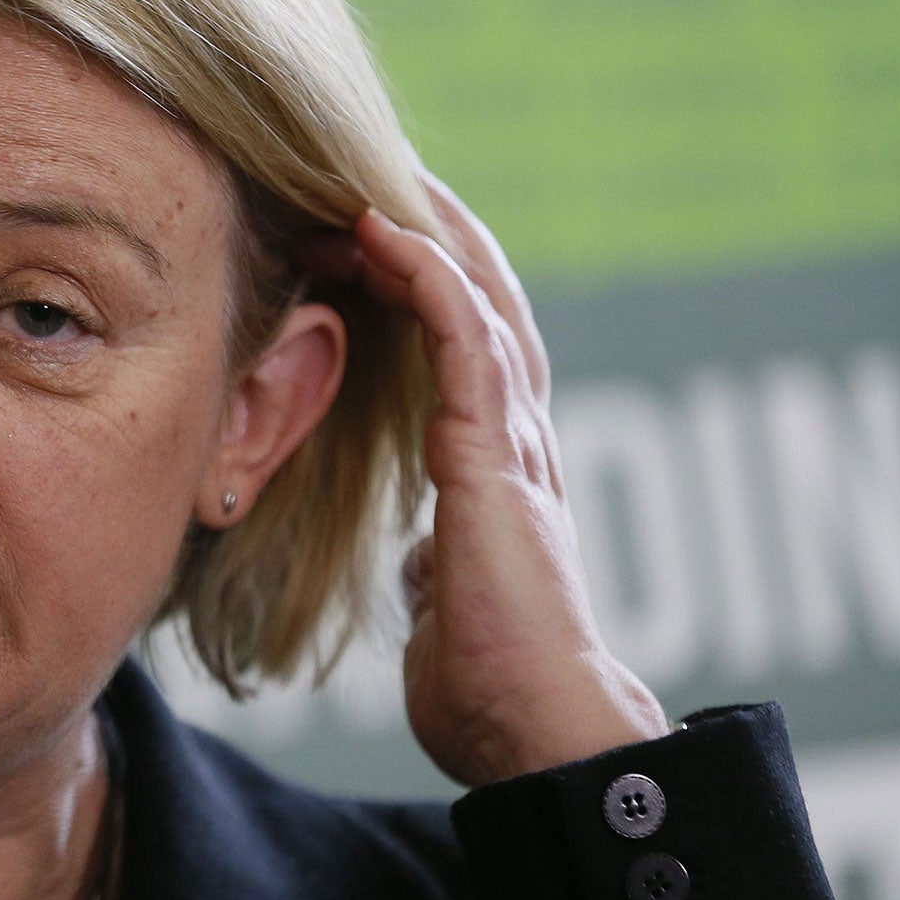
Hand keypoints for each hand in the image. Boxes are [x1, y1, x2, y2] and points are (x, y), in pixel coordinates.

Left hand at [295, 167, 666, 786]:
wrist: (531, 731)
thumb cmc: (487, 674)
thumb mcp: (444, 591)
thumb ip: (436, 553)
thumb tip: (420, 550)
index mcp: (497, 465)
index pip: (466, 345)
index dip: (425, 281)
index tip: (367, 231)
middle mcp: (516, 438)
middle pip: (482, 301)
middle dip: (433, 231)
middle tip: (376, 168)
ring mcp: (514, 443)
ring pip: (478, 301)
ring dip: (427, 232)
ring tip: (377, 170)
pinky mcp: (495, 460)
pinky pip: (467, 344)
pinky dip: (431, 279)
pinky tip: (390, 230)